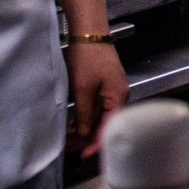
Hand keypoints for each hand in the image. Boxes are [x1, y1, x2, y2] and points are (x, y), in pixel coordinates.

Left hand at [65, 42, 126, 158]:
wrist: (89, 33)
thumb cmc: (88, 58)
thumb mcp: (83, 88)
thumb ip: (85, 113)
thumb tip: (85, 134)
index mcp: (118, 97)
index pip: (110, 127)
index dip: (97, 143)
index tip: (84, 155)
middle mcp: (118, 96)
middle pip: (106, 123)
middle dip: (89, 137)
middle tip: (71, 147)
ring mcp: (111, 91)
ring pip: (100, 116)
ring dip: (86, 127)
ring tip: (69, 136)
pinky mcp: (104, 87)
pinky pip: (97, 107)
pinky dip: (86, 116)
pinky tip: (74, 122)